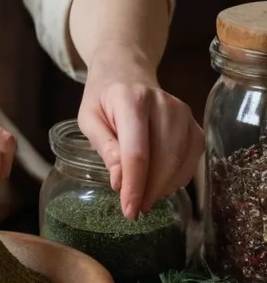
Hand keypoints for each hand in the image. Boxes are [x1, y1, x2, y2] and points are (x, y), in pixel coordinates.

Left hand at [78, 49, 203, 219]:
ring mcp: (183, 113)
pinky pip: (191, 161)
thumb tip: (119, 181)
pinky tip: (159, 183)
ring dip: (162, 188)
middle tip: (134, 209)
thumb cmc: (104, 97)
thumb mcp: (89, 118)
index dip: (135, 185)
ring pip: (179, 163)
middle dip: (149, 191)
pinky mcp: (194, 124)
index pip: (137, 151)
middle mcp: (163, 103)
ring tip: (143, 196)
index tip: (129, 210)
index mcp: (132, 99)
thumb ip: (104, 146)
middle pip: (163, 160)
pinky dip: (176, 180)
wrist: (127, 71)